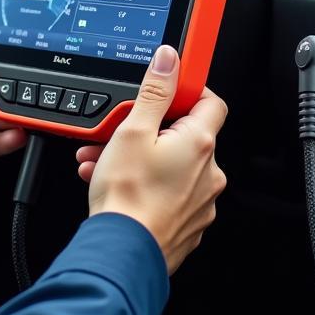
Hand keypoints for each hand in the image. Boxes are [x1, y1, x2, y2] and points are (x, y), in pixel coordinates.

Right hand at [76, 45, 227, 274]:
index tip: (165, 90)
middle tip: (120, 131)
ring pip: (171, 165)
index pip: (211, 101)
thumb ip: (155, 91)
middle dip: (148, 129)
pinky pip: (167, 192)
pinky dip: (144, 184)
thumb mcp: (133, 130)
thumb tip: (171, 60)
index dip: (188, 91)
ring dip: (139, 158)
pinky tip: (114, 184)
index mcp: (200, 143)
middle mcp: (209, 172)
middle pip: (184, 134)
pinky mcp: (187, 223)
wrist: (122, 255)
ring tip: (104, 161)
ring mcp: (200, 201)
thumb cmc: (128, 197)